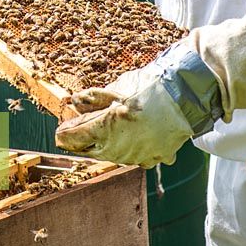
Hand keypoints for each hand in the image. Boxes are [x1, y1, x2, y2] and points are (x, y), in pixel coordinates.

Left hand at [55, 65, 193, 168]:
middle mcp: (119, 148)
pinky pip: (138, 157)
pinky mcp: (156, 157)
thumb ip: (93, 98)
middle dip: (82, 143)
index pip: (76, 136)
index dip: (65, 134)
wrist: (186, 95)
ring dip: (105, 146)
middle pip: (92, 150)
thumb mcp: (117, 88)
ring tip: (103, 135)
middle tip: (74, 136)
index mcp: (106, 129)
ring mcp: (138, 156)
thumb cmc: (150, 88)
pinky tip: (133, 139)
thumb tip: (74, 101)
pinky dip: (132, 149)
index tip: (59, 133)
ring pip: (114, 156)